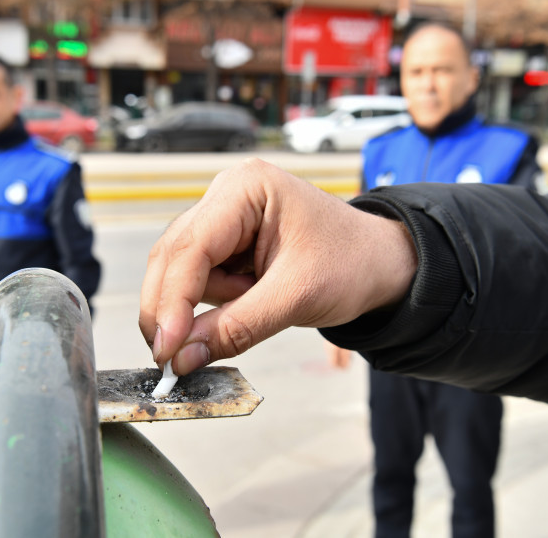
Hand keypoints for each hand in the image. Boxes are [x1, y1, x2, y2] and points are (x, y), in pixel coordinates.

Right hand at [139, 159, 416, 375]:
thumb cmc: (352, 263)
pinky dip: (214, 305)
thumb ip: (236, 327)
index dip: (172, 301)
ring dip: (204, 306)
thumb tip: (183, 358)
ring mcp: (223, 219)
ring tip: (258, 302)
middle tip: (171, 358)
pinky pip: (199, 282)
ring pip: (180, 274)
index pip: (190, 248)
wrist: (381, 264)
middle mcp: (226, 196)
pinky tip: (248, 301)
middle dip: (173, 309)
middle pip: (172, 258)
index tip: (166, 348)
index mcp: (245, 188)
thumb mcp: (297, 297)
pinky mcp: (225, 244)